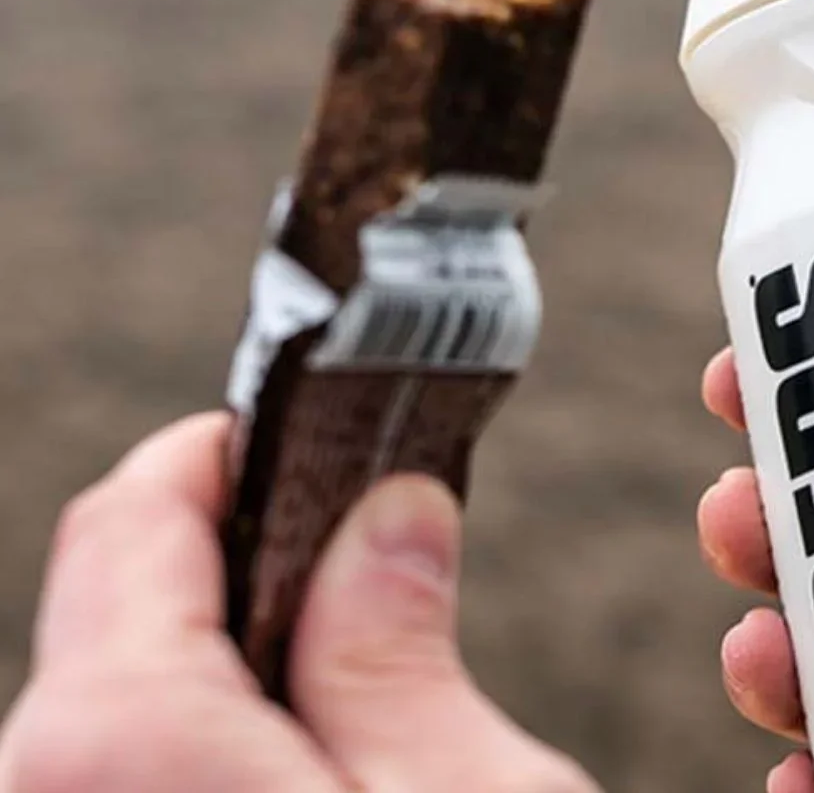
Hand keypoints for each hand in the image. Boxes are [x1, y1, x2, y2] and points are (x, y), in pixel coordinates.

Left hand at [0, 412, 598, 792]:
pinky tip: (319, 771)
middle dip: (258, 565)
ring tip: (369, 694)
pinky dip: (218, 750)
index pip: (134, 515)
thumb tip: (391, 519)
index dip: (240, 448)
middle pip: (123, 609)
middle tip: (384, 564)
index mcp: (119, 744)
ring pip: (128, 708)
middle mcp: (45, 791)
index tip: (336, 425)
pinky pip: (137, 779)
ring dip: (243, 670)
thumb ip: (399, 648)